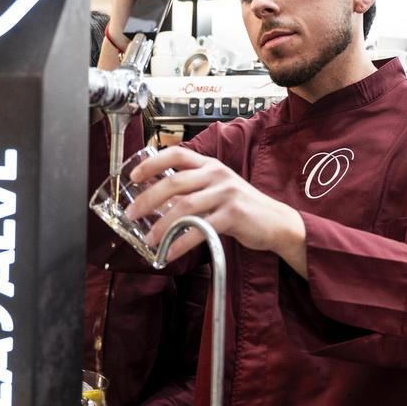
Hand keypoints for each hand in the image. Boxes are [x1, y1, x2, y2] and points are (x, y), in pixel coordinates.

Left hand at [124, 147, 308, 275]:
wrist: (276, 222)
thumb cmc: (242, 207)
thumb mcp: (217, 190)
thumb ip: (191, 191)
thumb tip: (156, 199)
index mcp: (210, 165)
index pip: (177, 153)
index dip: (152, 162)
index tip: (133, 176)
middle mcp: (217, 174)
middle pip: (174, 182)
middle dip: (147, 199)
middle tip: (130, 214)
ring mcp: (226, 193)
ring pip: (185, 207)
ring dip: (161, 225)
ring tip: (149, 239)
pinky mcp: (233, 215)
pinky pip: (200, 229)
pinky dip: (181, 243)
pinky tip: (169, 252)